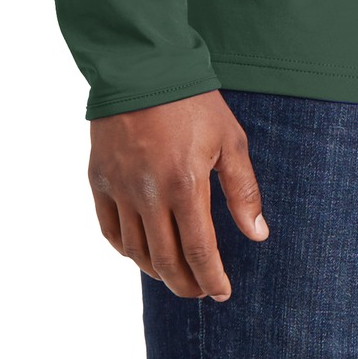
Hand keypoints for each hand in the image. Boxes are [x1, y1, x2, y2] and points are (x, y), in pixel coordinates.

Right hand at [89, 90, 268, 299]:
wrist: (143, 66)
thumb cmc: (192, 101)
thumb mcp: (229, 139)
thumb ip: (242, 191)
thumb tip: (257, 235)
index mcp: (185, 185)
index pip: (199, 252)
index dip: (211, 278)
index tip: (222, 292)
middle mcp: (149, 194)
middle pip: (165, 261)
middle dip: (185, 284)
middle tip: (200, 291)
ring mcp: (120, 189)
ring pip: (136, 251)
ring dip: (157, 271)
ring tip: (174, 275)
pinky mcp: (100, 180)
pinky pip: (110, 231)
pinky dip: (126, 250)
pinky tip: (141, 252)